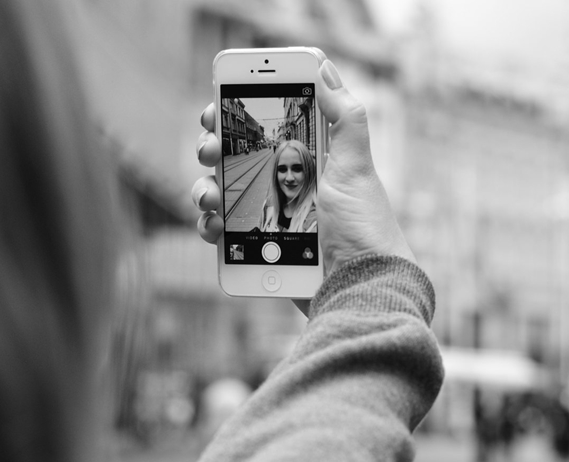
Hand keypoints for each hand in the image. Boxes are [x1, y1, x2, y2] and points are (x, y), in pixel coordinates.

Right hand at [191, 57, 413, 276]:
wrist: (360, 288)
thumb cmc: (364, 227)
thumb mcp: (356, 165)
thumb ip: (344, 116)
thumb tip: (322, 66)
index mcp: (306, 161)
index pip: (263, 128)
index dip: (236, 117)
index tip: (217, 110)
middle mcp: (284, 187)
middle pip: (234, 159)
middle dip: (213, 149)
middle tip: (209, 151)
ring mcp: (269, 220)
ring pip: (221, 195)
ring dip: (205, 189)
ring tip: (211, 197)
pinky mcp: (259, 252)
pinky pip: (222, 235)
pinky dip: (209, 227)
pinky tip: (213, 227)